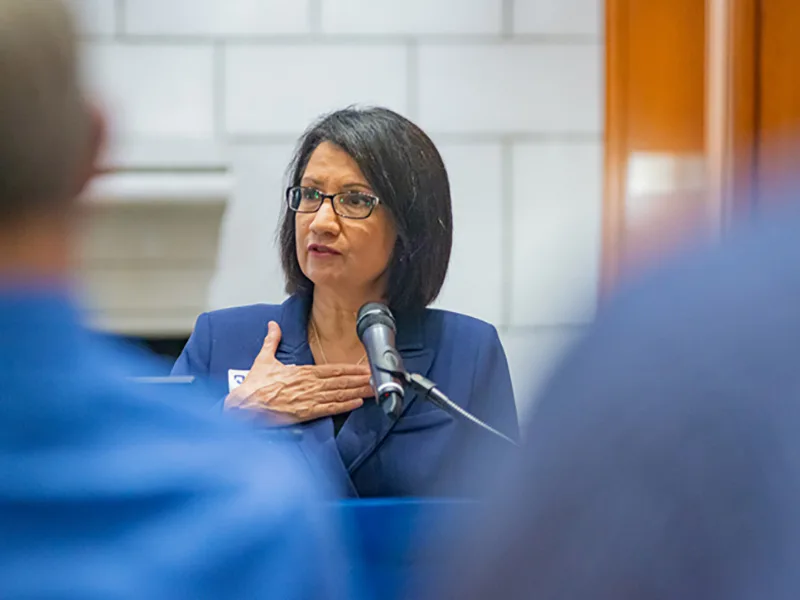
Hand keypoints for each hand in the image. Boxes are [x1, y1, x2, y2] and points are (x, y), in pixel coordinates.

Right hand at [224, 321, 373, 424]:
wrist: (244, 405)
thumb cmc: (254, 385)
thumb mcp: (263, 359)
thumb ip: (272, 341)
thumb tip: (272, 324)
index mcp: (302, 372)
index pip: (332, 369)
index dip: (350, 369)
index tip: (364, 368)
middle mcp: (309, 385)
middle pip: (341, 382)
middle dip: (360, 380)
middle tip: (378, 378)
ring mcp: (308, 400)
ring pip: (339, 395)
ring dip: (357, 392)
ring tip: (373, 390)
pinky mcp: (304, 413)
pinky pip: (328, 409)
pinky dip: (344, 406)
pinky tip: (356, 404)